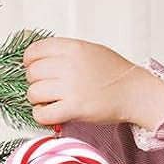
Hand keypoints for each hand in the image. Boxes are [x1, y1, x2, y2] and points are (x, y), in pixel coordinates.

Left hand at [23, 37, 163, 128]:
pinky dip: (40, 115)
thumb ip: (65, 52)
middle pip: (32, 73)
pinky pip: (42, 114)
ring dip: (37, 99)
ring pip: (33, 93)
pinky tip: (49, 113)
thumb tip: (39, 57)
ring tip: (48, 100)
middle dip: (34, 81)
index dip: (29, 61)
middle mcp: (69, 65)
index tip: (33, 68)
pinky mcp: (74, 108)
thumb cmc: (114, 73)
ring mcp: (71, 87)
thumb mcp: (90, 50)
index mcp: (72, 48)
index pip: (34, 51)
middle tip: (45, 87)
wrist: (135, 92)